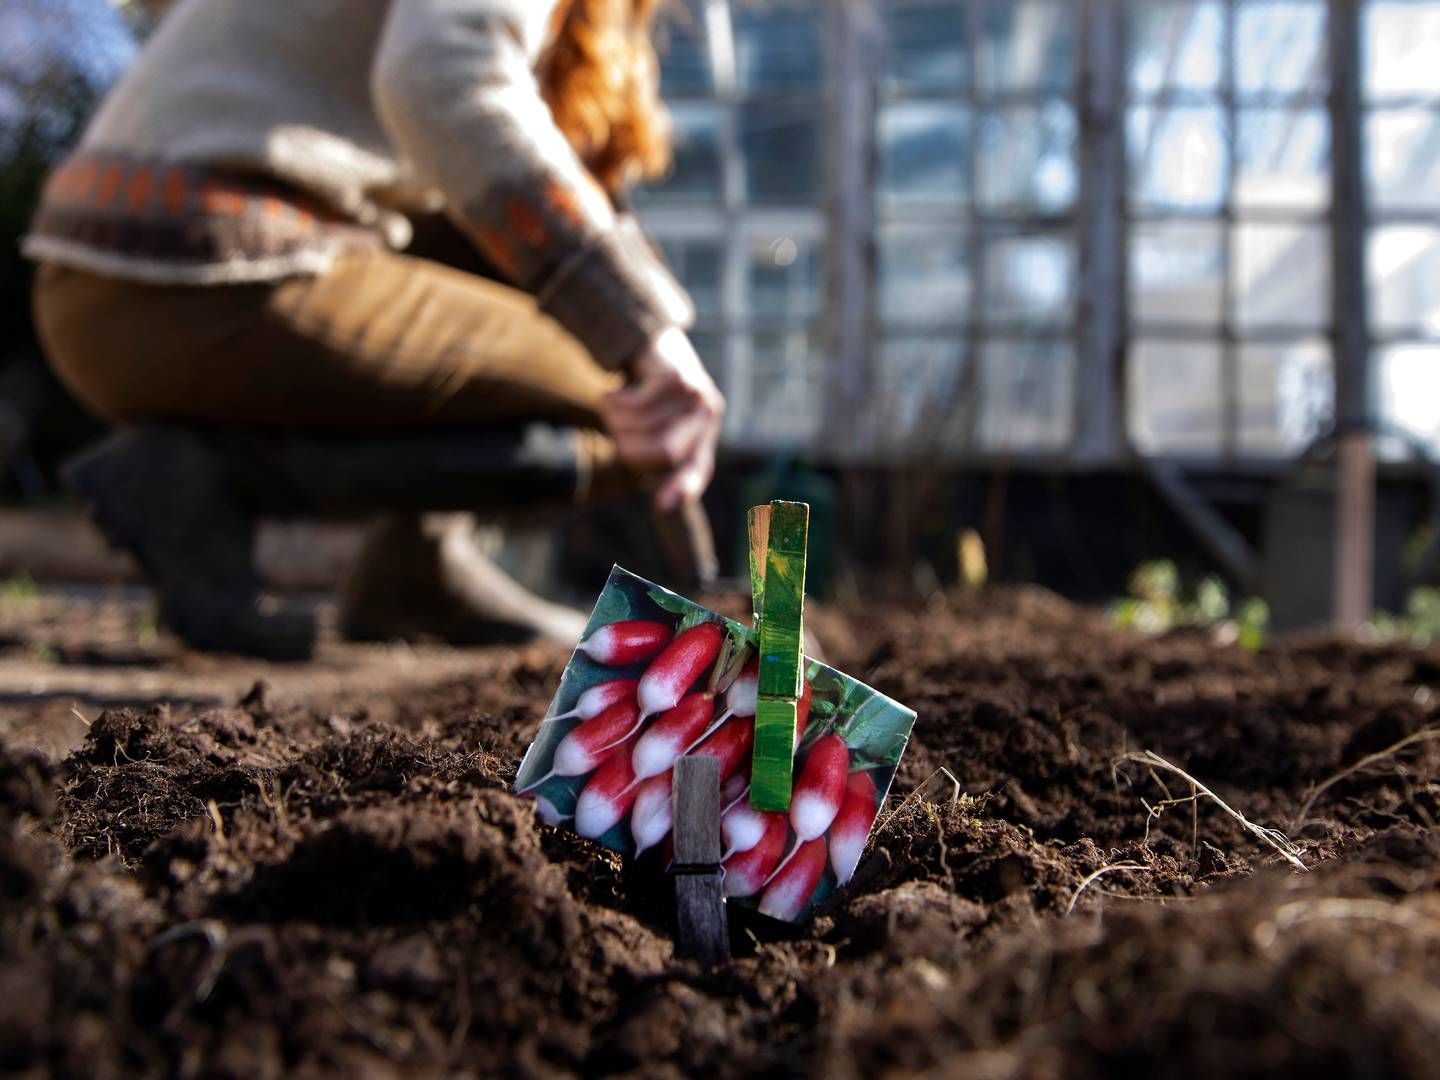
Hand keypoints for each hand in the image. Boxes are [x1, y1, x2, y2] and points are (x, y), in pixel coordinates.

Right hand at [599, 328, 724, 511]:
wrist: (646, 340)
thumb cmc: (644, 395)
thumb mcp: (650, 429)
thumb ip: (655, 461)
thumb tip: (667, 508)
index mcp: (701, 438)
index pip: (698, 470)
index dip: (683, 489)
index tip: (663, 507)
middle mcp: (707, 417)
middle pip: (665, 454)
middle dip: (628, 447)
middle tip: (614, 430)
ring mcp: (697, 395)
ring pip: (645, 427)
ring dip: (615, 419)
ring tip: (612, 406)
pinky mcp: (679, 376)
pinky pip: (638, 405)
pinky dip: (615, 401)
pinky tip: (614, 391)